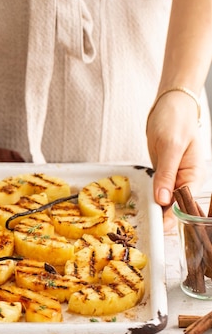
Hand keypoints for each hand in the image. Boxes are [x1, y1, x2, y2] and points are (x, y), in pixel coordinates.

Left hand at [147, 92, 205, 230]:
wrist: (170, 105)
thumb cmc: (176, 119)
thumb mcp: (171, 146)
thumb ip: (166, 173)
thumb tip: (163, 199)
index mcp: (194, 176)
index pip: (185, 204)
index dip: (172, 218)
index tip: (159, 228)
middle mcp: (185, 180)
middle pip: (175, 207)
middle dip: (161, 217)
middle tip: (144, 228)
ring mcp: (174, 178)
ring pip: (164, 201)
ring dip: (154, 210)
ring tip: (140, 222)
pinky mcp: (163, 174)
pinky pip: (157, 190)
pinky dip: (150, 198)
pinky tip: (141, 207)